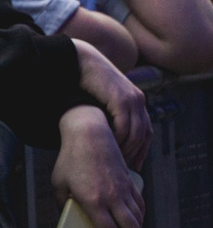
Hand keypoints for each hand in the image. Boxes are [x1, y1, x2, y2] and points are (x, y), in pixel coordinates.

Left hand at [53, 106, 142, 227]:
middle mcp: (111, 197)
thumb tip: (65, 217)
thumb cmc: (71, 158)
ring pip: (138, 217)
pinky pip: (139, 203)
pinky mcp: (129, 181)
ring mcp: (122, 189)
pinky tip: (135, 219)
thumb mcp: (58, 184)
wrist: (89, 135)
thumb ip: (62, 203)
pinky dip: (140, 215)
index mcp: (92, 201)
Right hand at [74, 39, 150, 167]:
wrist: (80, 61)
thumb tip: (107, 133)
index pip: (147, 132)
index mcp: (137, 101)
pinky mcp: (121, 99)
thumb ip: (109, 112)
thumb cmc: (85, 81)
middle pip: (143, 135)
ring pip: (135, 133)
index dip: (142, 150)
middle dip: (135, 153)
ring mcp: (132, 99)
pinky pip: (123, 126)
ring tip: (114, 159)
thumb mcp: (102, 99)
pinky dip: (117, 138)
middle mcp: (139, 101)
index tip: (135, 165)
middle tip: (125, 167)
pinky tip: (108, 144)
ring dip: (126, 148)